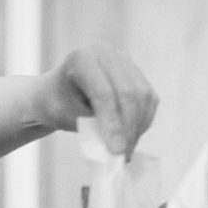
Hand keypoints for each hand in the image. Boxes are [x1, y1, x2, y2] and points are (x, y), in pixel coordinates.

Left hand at [38, 43, 157, 156]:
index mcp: (82, 58)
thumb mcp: (67, 117)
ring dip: (138, 127)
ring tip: (127, 149)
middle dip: (128, 128)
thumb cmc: (58, 105)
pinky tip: (132, 136)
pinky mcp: (137, 73)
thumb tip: (120, 146)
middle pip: (128, 93)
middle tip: (123, 154)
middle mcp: (107, 53)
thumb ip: (93, 127)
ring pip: (143, 97)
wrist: (58, 92)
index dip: (113, 124)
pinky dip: (143, 121)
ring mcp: (125, 60)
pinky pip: (149, 99)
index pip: (104, 94)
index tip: (116, 151)